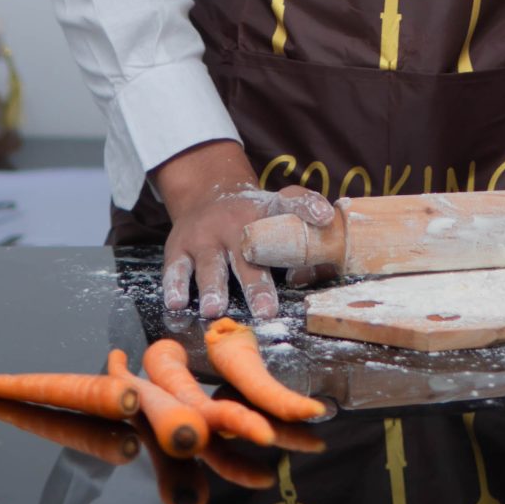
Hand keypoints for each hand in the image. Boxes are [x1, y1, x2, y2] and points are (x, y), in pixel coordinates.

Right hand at [155, 139, 334, 321]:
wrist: (206, 193)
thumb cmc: (251, 215)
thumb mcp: (277, 210)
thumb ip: (303, 229)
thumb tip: (329, 258)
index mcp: (264, 213)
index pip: (290, 204)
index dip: (307, 208)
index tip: (324, 218)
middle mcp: (234, 225)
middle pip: (247, 256)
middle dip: (256, 285)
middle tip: (265, 309)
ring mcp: (204, 237)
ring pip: (209, 264)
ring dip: (213, 288)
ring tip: (216, 310)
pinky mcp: (179, 248)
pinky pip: (175, 269)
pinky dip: (175, 286)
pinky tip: (178, 303)